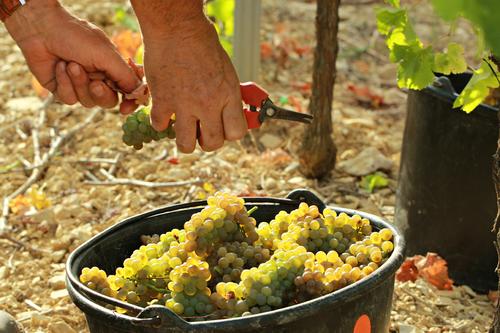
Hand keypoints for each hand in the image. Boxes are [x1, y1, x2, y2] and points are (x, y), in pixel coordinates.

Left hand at [5, 0, 140, 111]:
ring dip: (79, 83)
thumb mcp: (107, 56)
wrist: (42, 30)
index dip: (130, 102)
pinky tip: (59, 67)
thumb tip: (139, 93)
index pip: (128, 91)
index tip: (126, 108)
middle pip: (108, 102)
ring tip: (70, 64)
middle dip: (101, 94)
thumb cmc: (77, 37)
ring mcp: (80, 85)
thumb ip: (126, 76)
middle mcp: (99, 79)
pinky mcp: (63, 89)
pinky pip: (69, 99)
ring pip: (88, 102)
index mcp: (113, 69)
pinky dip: (64, 83)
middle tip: (95, 83)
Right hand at [138, 15, 247, 152]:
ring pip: (186, 144)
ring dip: (185, 141)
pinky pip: (160, 126)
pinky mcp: (162, 101)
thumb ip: (227, 95)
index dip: (230, 134)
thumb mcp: (227, 70)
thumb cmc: (203, 45)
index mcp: (228, 95)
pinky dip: (161, 122)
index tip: (223, 128)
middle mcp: (208, 104)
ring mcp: (184, 105)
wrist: (177, 29)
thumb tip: (229, 113)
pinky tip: (164, 111)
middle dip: (208, 142)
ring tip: (184, 130)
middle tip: (202, 131)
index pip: (236, 133)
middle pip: (212, 143)